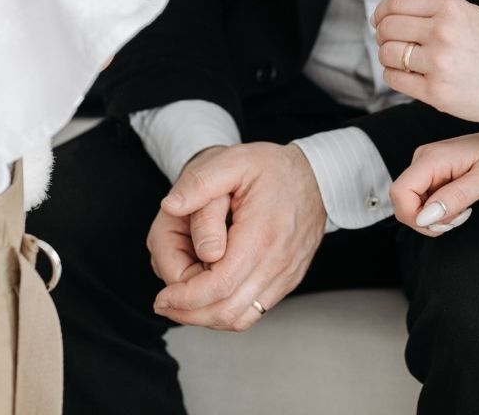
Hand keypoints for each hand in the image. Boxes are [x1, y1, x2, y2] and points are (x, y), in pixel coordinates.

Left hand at [152, 142, 326, 330]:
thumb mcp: (233, 160)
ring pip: (241, 317)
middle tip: (165, 303)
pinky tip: (210, 297)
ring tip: (183, 303)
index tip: (162, 296)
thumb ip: (200, 183)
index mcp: (261, 235)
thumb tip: (170, 207)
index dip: (185, 298)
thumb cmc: (273, 168)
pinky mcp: (288, 280)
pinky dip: (227, 312)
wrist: (316, 176)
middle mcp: (277, 262)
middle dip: (190, 313)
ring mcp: (285, 275)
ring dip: (207, 318)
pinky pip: (255, 311)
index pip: (220, 285)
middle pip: (228, 310)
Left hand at [372, 0, 478, 127]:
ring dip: (387, 56)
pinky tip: (407, 74)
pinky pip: (394, 79)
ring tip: (400, 59)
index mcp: (451, 8)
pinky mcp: (435, 93)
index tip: (379, 19)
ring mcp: (438, 64)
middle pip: (387, 28)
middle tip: (388, 40)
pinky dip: (394, 75)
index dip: (381, 11)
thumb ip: (435, 7)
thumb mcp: (472, 15)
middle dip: (382, 34)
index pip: (395, 3)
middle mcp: (443, 33)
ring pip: (387, 53)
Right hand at [391, 128, 478, 235]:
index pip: (400, 192)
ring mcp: (427, 167)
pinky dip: (438, 212)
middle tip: (458, 219)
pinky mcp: (432, 175)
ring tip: (462, 211)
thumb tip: (425, 217)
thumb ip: (454, 198)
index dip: (414, 216)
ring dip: (434, 217)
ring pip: (412, 204)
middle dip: (426, 220)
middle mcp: (424, 159)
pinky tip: (458, 206)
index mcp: (433, 157)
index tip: (442, 223)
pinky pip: (423, 201)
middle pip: (403, 201)